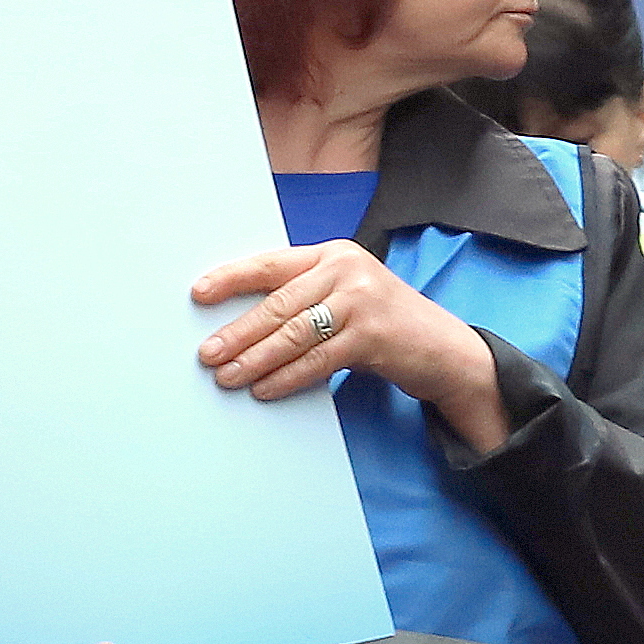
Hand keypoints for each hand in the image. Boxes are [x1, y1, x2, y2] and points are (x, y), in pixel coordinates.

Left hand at [192, 243, 508, 454]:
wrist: (444, 350)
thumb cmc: (385, 324)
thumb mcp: (347, 296)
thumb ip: (305, 298)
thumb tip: (242, 323)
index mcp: (332, 254)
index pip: (271, 264)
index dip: (231, 278)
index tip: (199, 293)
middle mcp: (346, 269)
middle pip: (278, 304)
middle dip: (238, 331)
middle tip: (208, 353)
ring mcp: (362, 301)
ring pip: (294, 334)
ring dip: (255, 358)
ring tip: (228, 376)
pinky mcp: (373, 336)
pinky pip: (317, 360)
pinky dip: (286, 377)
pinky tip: (264, 388)